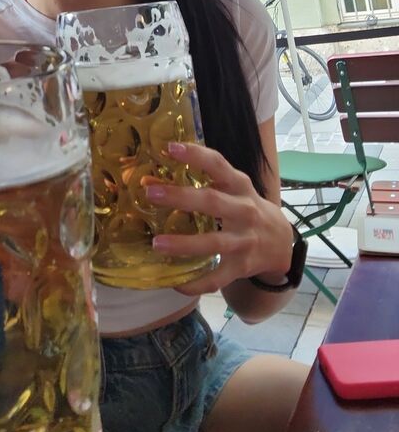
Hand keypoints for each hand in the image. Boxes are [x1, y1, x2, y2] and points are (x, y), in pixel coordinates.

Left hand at [145, 142, 292, 295]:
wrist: (281, 242)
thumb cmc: (245, 206)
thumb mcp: (234, 187)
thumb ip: (205, 179)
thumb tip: (158, 173)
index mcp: (240, 185)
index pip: (218, 164)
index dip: (195, 155)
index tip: (170, 148)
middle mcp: (244, 210)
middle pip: (212, 202)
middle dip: (181, 197)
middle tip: (151, 193)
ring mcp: (244, 240)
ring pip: (214, 243)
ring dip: (184, 244)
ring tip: (157, 244)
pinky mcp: (242, 266)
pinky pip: (217, 278)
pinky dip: (197, 283)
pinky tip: (176, 283)